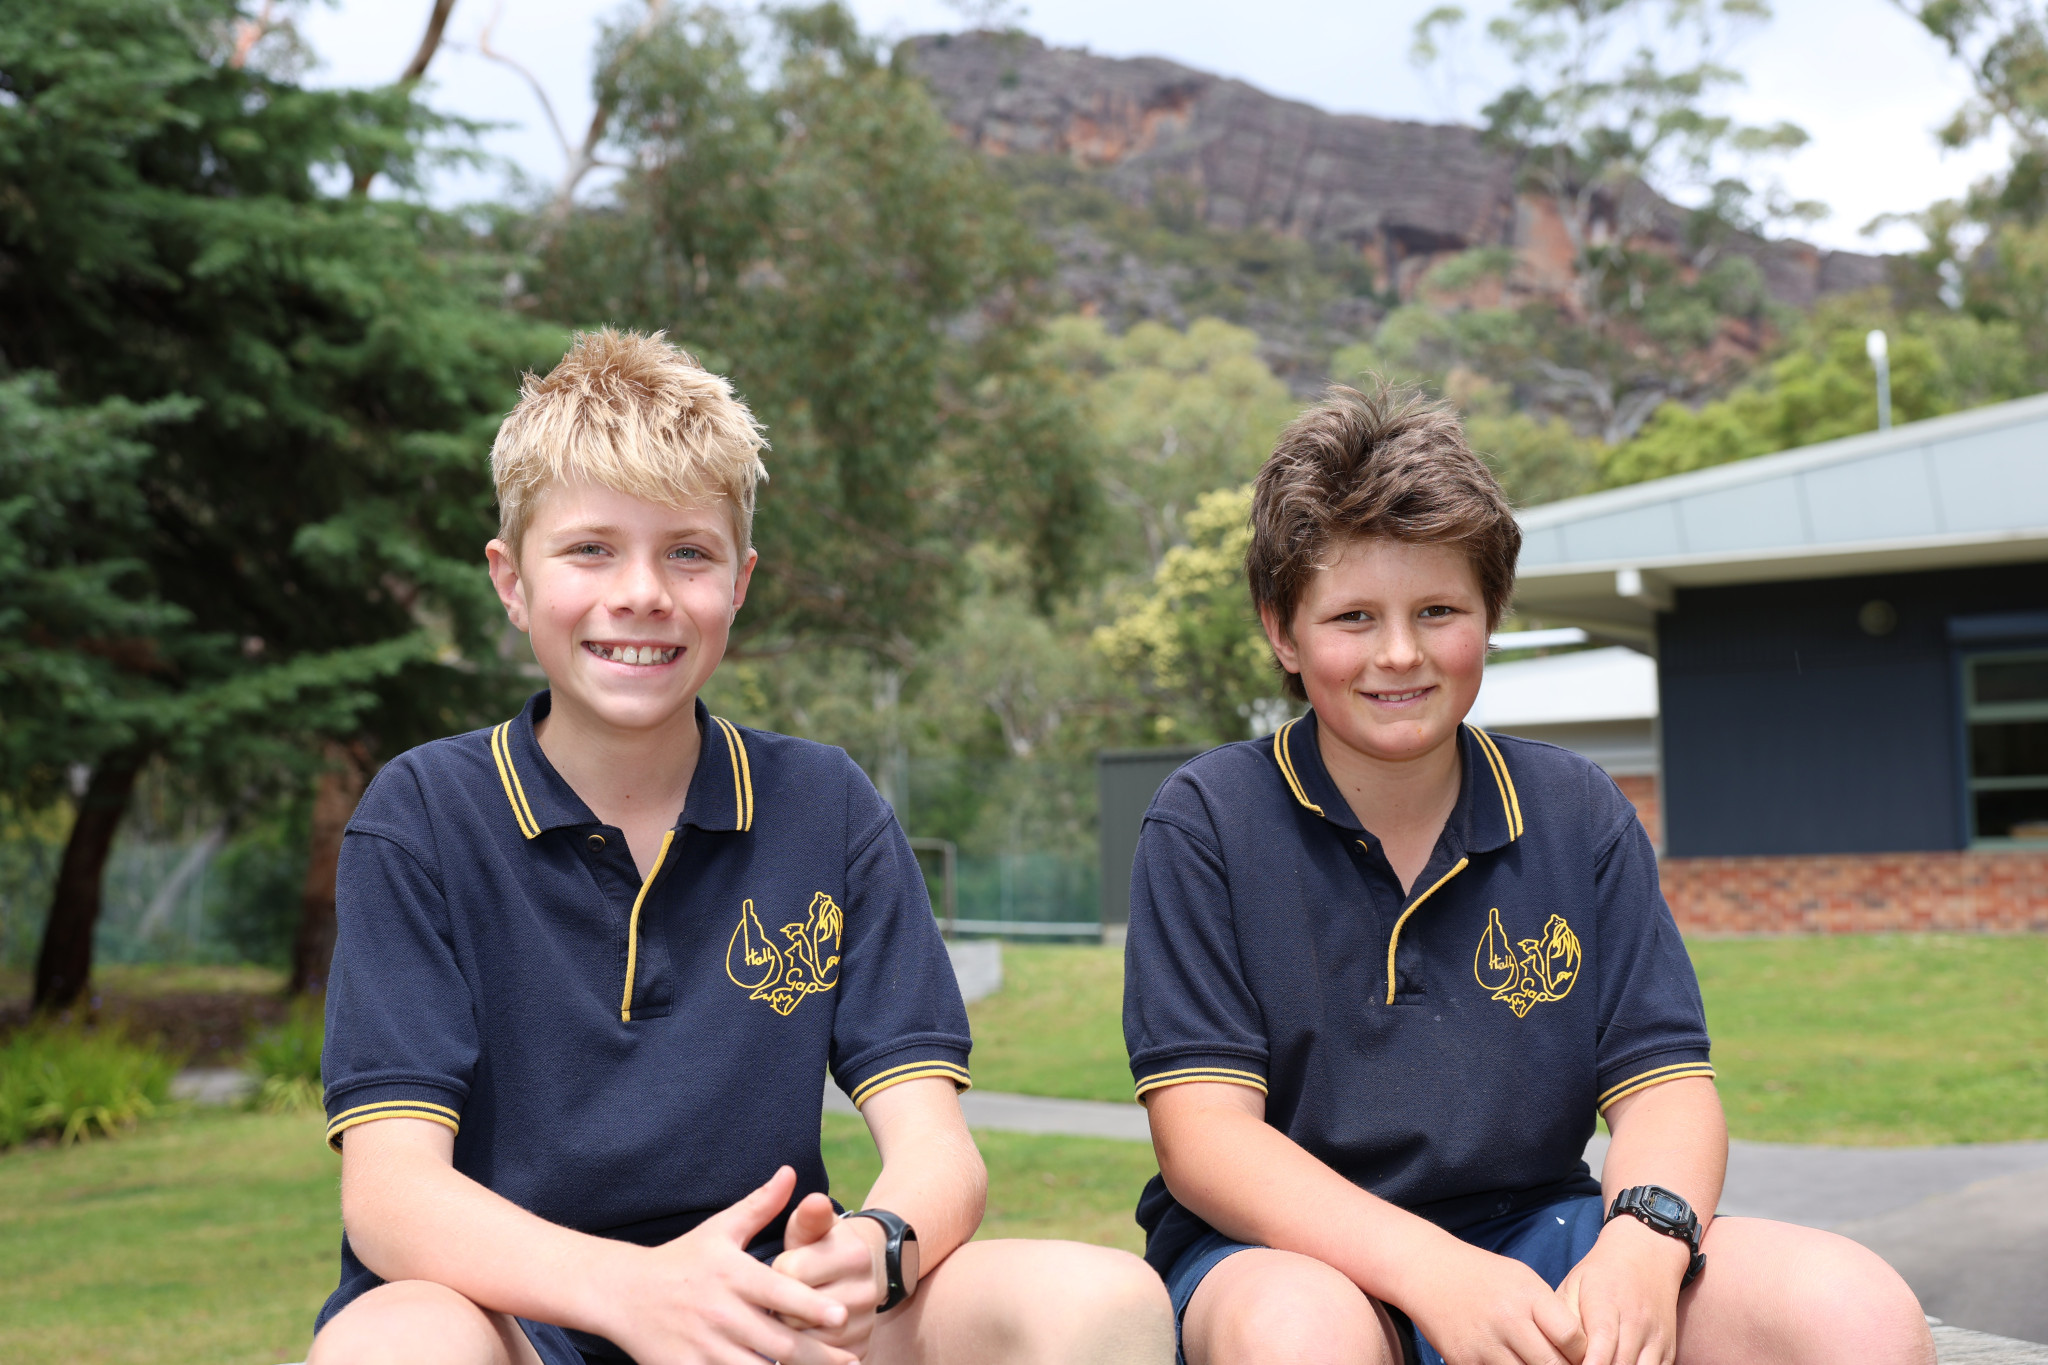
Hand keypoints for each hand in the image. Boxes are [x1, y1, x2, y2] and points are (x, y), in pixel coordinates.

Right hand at [599, 1166, 855, 1364]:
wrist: (622, 1292)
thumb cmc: (682, 1259)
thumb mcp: (720, 1229)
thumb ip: (759, 1205)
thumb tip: (791, 1172)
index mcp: (732, 1275)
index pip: (779, 1292)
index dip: (811, 1306)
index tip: (841, 1315)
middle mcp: (720, 1312)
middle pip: (778, 1342)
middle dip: (818, 1355)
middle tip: (851, 1361)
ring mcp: (703, 1347)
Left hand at [772, 1194, 887, 1355]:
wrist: (858, 1275)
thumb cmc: (820, 1248)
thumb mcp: (814, 1227)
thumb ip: (809, 1217)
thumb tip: (814, 1200)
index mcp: (854, 1254)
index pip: (791, 1272)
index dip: (778, 1270)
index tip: (782, 1264)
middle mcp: (867, 1291)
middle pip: (796, 1310)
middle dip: (779, 1304)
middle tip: (781, 1294)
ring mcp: (865, 1324)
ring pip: (804, 1340)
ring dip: (789, 1330)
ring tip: (789, 1313)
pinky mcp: (859, 1350)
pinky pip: (817, 1359)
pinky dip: (802, 1350)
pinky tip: (800, 1334)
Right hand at [1403, 1241, 1587, 1364]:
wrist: (1427, 1271)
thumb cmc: (1483, 1276)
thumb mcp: (1522, 1279)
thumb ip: (1551, 1311)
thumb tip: (1581, 1351)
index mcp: (1527, 1296)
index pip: (1571, 1336)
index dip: (1583, 1353)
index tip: (1580, 1356)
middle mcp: (1507, 1320)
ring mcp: (1484, 1344)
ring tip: (1537, 1363)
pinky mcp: (1463, 1360)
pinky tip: (1514, 1364)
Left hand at [1558, 1216, 1691, 1364]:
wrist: (1646, 1256)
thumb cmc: (1600, 1274)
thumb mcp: (1573, 1285)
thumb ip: (1565, 1318)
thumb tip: (1558, 1350)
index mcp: (1607, 1303)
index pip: (1602, 1340)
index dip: (1590, 1363)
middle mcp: (1636, 1322)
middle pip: (1621, 1364)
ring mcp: (1656, 1337)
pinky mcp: (1668, 1349)